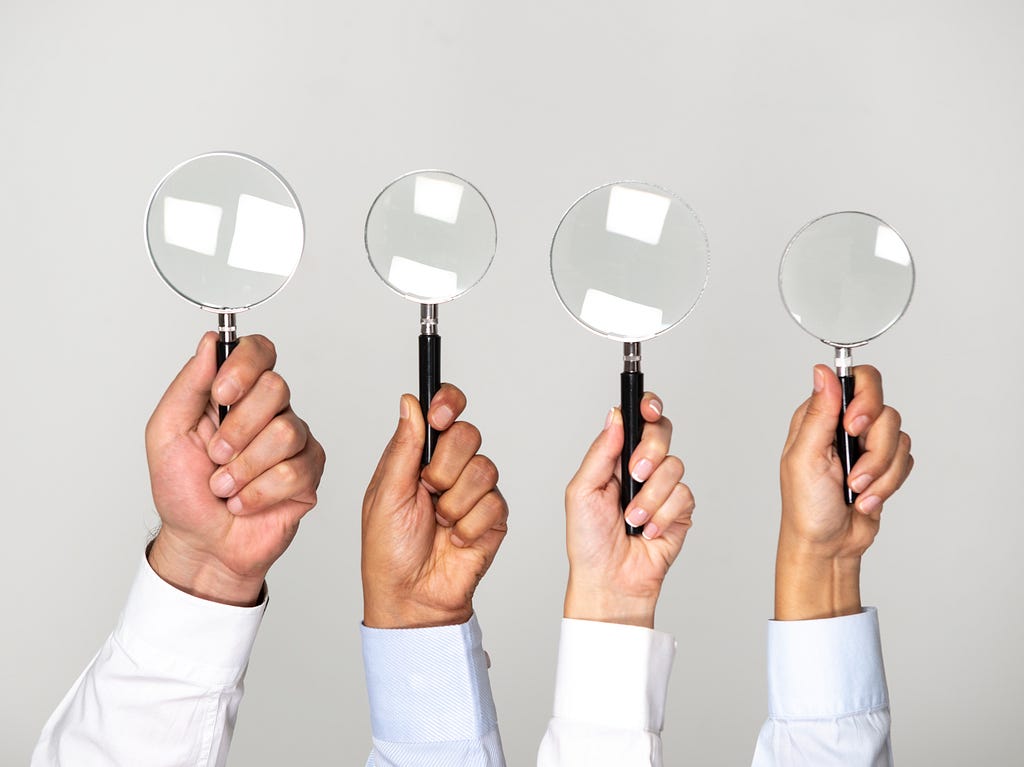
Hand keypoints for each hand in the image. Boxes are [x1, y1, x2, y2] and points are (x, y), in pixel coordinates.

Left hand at [145, 333, 325, 606]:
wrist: (201, 543)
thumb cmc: (182, 491)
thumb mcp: (166, 433)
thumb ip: (188, 384)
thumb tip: (209, 342)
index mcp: (236, 394)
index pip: (259, 351)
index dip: (245, 366)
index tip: (221, 395)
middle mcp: (270, 412)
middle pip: (277, 389)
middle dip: (238, 430)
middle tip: (216, 456)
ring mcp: (294, 442)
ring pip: (286, 433)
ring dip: (243, 469)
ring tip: (225, 487)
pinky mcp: (308, 474)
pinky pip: (294, 471)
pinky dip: (258, 493)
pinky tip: (244, 501)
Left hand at [361, 385, 507, 628]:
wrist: (412, 597)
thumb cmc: (389, 551)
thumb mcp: (386, 493)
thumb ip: (404, 446)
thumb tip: (410, 402)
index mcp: (419, 457)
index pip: (443, 412)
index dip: (448, 403)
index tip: (440, 413)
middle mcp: (449, 469)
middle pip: (468, 434)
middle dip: (446, 465)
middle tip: (429, 490)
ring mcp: (473, 492)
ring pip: (484, 468)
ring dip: (455, 502)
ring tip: (440, 523)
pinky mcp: (493, 516)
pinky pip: (493, 503)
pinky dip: (469, 525)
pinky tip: (455, 540)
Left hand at [563, 394, 694, 628]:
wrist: (609, 579)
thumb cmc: (589, 540)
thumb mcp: (582, 490)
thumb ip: (600, 452)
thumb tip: (615, 416)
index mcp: (616, 458)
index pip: (638, 420)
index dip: (648, 407)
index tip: (648, 408)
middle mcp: (641, 468)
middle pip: (662, 433)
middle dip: (650, 452)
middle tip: (634, 474)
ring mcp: (662, 488)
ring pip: (673, 467)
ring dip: (650, 497)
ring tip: (632, 519)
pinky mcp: (680, 510)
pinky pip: (683, 496)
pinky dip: (662, 516)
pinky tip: (647, 531)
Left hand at [775, 365, 912, 619]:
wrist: (828, 545)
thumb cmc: (806, 505)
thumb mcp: (804, 457)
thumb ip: (818, 413)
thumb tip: (822, 371)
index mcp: (820, 416)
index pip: (856, 379)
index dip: (865, 398)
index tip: (852, 426)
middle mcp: (844, 425)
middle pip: (884, 408)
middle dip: (874, 447)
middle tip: (853, 470)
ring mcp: (867, 445)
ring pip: (898, 437)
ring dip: (878, 472)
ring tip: (855, 491)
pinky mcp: (886, 465)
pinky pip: (906, 460)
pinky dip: (888, 484)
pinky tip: (866, 499)